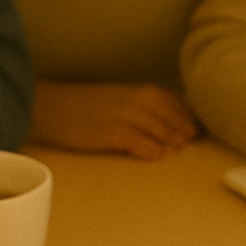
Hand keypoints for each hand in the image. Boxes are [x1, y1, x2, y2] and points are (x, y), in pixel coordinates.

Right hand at [29, 81, 199, 158]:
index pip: (174, 101)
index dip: (188, 115)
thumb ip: (143, 106)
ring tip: (180, 149)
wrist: (48, 107)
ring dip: (172, 140)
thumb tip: (170, 122)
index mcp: (138, 89)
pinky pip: (138, 142)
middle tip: (193, 142)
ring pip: (159, 128)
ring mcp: (123, 115)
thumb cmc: (84, 106)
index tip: (197, 128)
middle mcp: (134, 100)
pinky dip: (152, 149)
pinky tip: (159, 155)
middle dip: (184, 129)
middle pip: (171, 116)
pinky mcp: (110, 133)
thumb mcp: (118, 98)